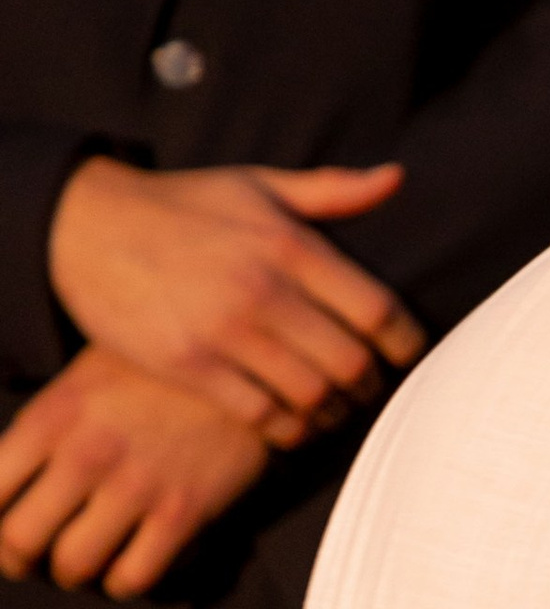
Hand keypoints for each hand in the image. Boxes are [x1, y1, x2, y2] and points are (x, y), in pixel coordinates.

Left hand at [0, 347, 266, 596]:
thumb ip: (40, 432)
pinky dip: (124, 582)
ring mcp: (136, 486)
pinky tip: (130, 562)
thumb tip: (8, 488)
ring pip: (73, 568)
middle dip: (21, 560)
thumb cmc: (153, 373)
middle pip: (20, 542)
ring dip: (73, 574)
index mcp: (51, 418)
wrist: (242, 365)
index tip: (5, 528)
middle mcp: (86, 454)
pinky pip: (133, 578)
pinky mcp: (183, 512)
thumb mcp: (80, 382)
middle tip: (37, 557)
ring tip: (86, 560)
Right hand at [48, 158, 424, 446]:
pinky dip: (288, 429)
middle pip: (352, 362)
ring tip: (333, 408)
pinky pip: (261, 416)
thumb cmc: (182, 206)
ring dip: (333, 412)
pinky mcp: (188, 365)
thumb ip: (330, 190)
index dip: (406, 342)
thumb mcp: (256, 185)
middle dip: (371, 384)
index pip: (378, 309)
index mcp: (289, 244)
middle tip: (369, 388)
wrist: (84, 226)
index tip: (406, 354)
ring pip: (312, 396)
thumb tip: (396, 179)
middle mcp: (262, 288)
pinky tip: (293, 424)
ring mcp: (223, 331)